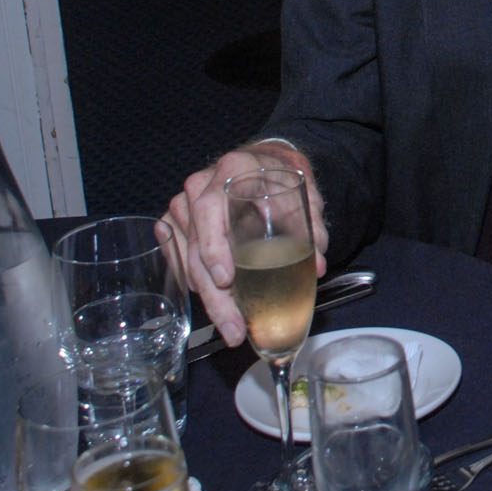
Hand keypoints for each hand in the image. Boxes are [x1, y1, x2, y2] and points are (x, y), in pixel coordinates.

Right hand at [160, 142, 326, 346]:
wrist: (262, 163)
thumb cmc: (281, 178)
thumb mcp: (304, 193)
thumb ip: (312, 226)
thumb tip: (317, 265)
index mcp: (232, 170)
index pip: (211, 210)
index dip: (214, 247)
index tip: (225, 279)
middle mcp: (200, 186)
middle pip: (197, 246)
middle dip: (215, 294)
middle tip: (234, 328)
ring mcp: (183, 206)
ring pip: (187, 261)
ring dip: (208, 299)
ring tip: (233, 327)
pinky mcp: (175, 225)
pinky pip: (178, 262)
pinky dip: (197, 286)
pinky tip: (218, 303)